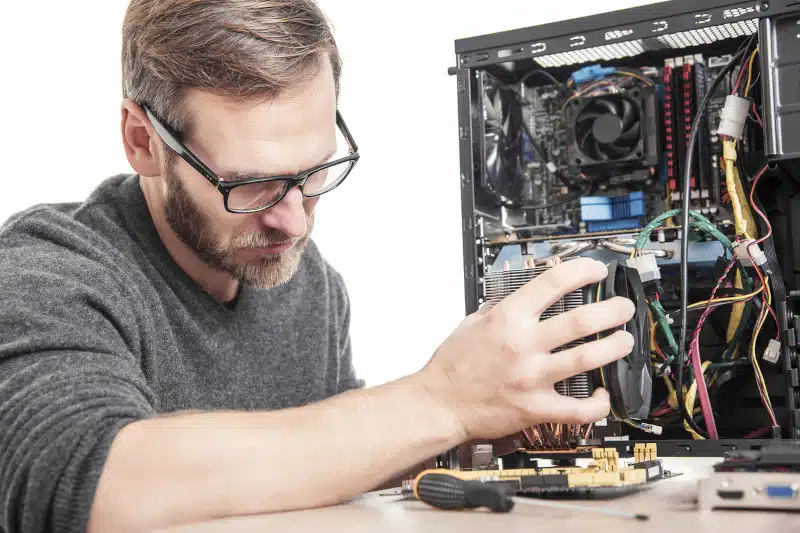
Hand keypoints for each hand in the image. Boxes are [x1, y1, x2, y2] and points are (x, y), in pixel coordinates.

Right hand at [420, 257, 634, 441]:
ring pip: (588, 358)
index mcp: (508, 318)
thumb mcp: (472, 322)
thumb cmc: (452, 366)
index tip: (597, 271)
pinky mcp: (536, 408)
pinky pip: (577, 409)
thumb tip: (523, 295)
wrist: (439, 404)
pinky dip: (598, 403)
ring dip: (614, 347)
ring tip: (625, 341)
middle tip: (623, 308)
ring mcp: (532, 377)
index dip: (582, 271)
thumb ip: (501, 307)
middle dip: (612, 310)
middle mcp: (523, 345)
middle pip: (581, 320)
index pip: (553, 282)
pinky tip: (604, 395)